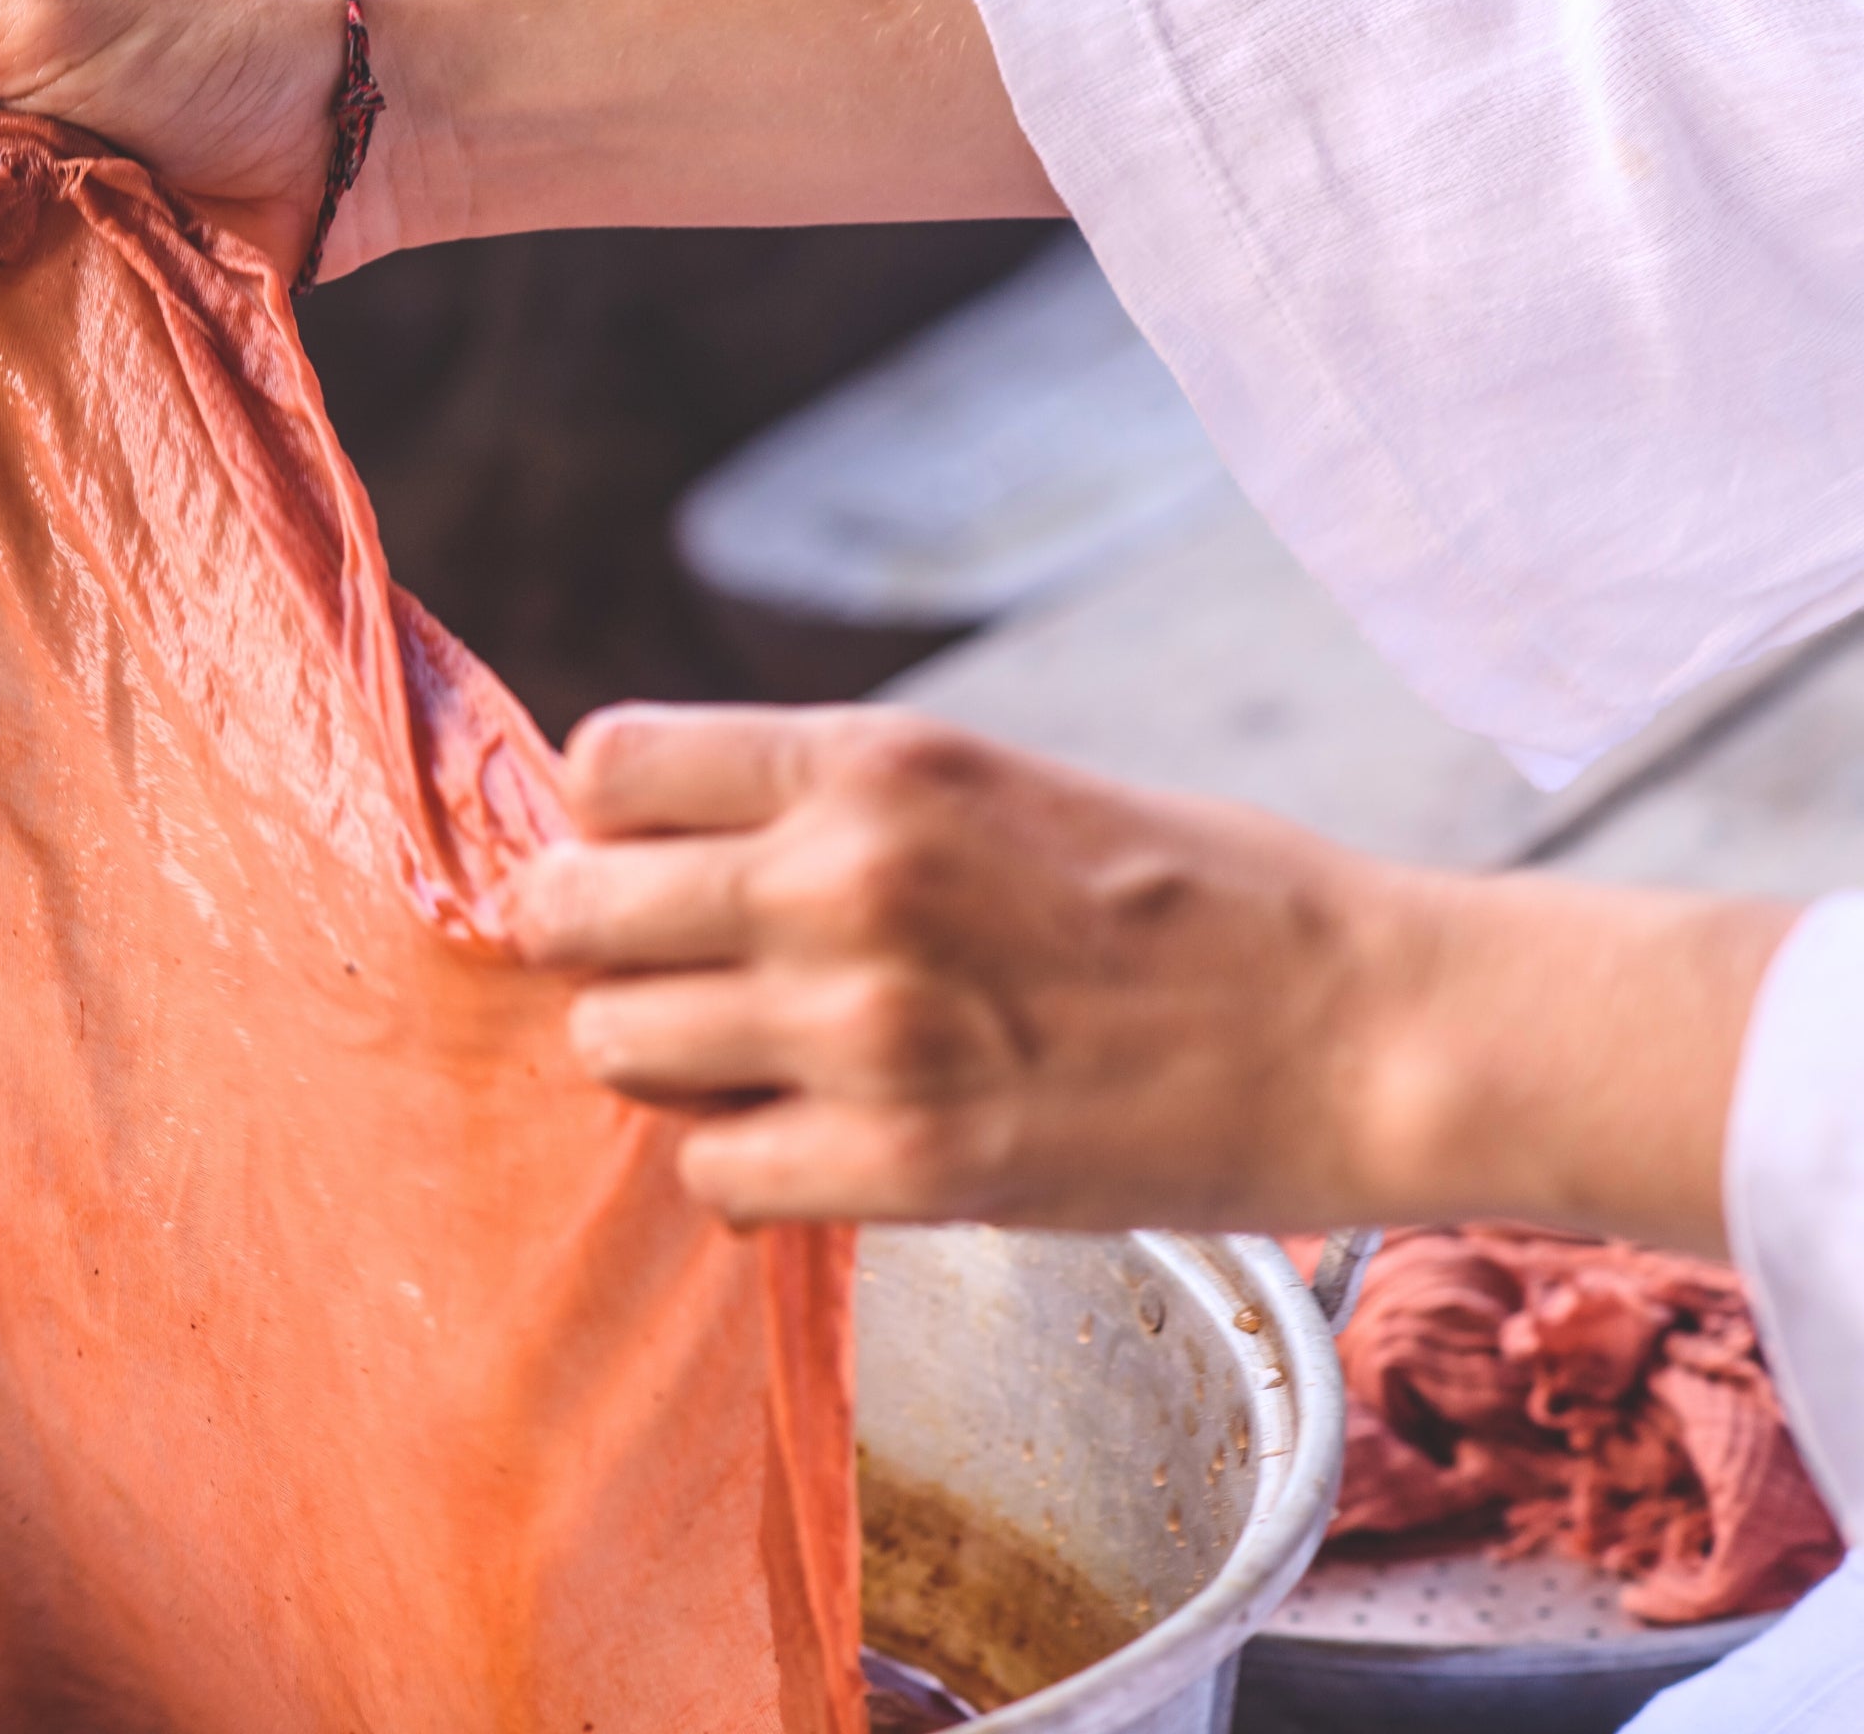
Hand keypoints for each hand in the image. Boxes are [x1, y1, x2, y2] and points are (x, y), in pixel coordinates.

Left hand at [515, 703, 1789, 1251]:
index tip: (650, 863)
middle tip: (666, 976)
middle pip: (568, 912)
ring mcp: (865, 1029)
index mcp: (872, 760)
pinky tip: (820, 1145)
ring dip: (668, 1061)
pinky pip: (710, 1172)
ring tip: (759, 1063)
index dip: (608, 825)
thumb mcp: (991, 781)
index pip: (603, 765)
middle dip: (597, 946)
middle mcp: (844, 879)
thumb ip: (827, 808)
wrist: (1364, 1028)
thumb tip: (657, 849)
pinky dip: (745, 1167)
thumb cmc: (1191, 894)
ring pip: (616, 1046)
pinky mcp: (905, 1167)